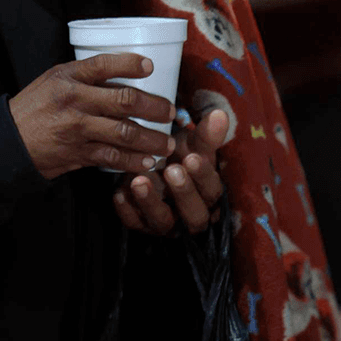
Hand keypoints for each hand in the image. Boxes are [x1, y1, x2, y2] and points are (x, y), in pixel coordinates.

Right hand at [9, 53, 176, 179]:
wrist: (7, 142)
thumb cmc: (34, 107)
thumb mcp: (53, 80)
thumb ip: (83, 76)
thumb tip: (124, 73)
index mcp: (68, 77)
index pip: (103, 64)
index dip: (130, 64)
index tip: (151, 66)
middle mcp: (75, 101)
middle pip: (124, 100)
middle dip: (154, 106)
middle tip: (170, 111)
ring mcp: (77, 129)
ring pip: (124, 132)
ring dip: (151, 139)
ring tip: (168, 143)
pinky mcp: (78, 153)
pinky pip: (112, 157)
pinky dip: (133, 161)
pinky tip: (147, 162)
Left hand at [113, 107, 226, 235]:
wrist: (152, 166)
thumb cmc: (179, 156)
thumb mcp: (192, 146)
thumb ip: (206, 135)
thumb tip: (220, 115)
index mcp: (208, 197)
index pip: (212, 192)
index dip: (203, 176)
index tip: (192, 158)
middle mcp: (190, 216)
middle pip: (194, 216)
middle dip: (183, 193)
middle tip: (171, 170)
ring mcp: (165, 224)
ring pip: (163, 222)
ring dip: (150, 203)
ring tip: (139, 181)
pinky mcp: (141, 225)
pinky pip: (134, 223)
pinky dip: (127, 210)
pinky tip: (120, 193)